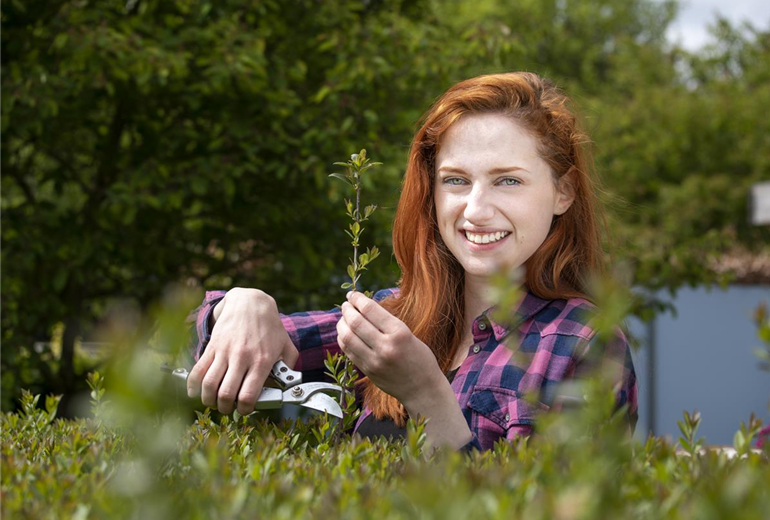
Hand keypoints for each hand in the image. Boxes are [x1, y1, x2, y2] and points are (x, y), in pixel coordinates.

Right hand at [186, 288, 298, 414]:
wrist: (250, 303)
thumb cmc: (269, 326)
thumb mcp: (286, 345)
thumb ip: (289, 366)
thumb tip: (286, 385)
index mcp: (261, 361)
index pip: (248, 395)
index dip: (245, 409)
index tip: (245, 409)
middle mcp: (242, 358)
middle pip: (226, 394)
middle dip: (225, 408)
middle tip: (228, 408)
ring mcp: (225, 352)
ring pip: (209, 384)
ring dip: (208, 399)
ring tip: (214, 402)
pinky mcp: (213, 346)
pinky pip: (198, 369)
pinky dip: (192, 385)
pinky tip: (194, 392)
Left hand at [336, 291, 441, 405]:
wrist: (423, 390)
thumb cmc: (420, 359)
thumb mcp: (409, 335)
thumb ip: (387, 324)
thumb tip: (363, 308)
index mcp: (399, 333)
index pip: (370, 310)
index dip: (357, 299)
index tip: (352, 294)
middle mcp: (385, 346)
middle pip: (355, 322)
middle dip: (347, 309)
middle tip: (346, 304)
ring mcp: (374, 361)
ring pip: (347, 337)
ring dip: (341, 324)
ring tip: (343, 318)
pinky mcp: (367, 371)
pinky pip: (348, 351)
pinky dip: (343, 339)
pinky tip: (345, 333)